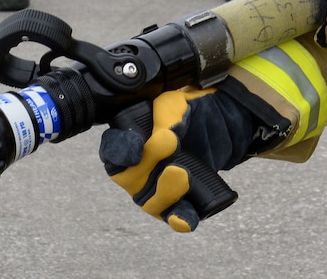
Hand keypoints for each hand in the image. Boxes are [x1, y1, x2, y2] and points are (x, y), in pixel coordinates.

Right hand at [98, 86, 252, 231]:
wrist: (214, 123)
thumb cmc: (183, 113)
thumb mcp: (173, 105)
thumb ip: (164, 116)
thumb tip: (163, 137)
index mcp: (126, 143)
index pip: (112, 151)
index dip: (119, 151)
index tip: (135, 148)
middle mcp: (135, 172)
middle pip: (129, 179)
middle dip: (148, 164)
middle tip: (170, 143)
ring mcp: (156, 190)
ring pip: (150, 202)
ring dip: (165, 191)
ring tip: (183, 174)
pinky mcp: (180, 202)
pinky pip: (175, 216)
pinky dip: (179, 219)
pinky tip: (185, 220)